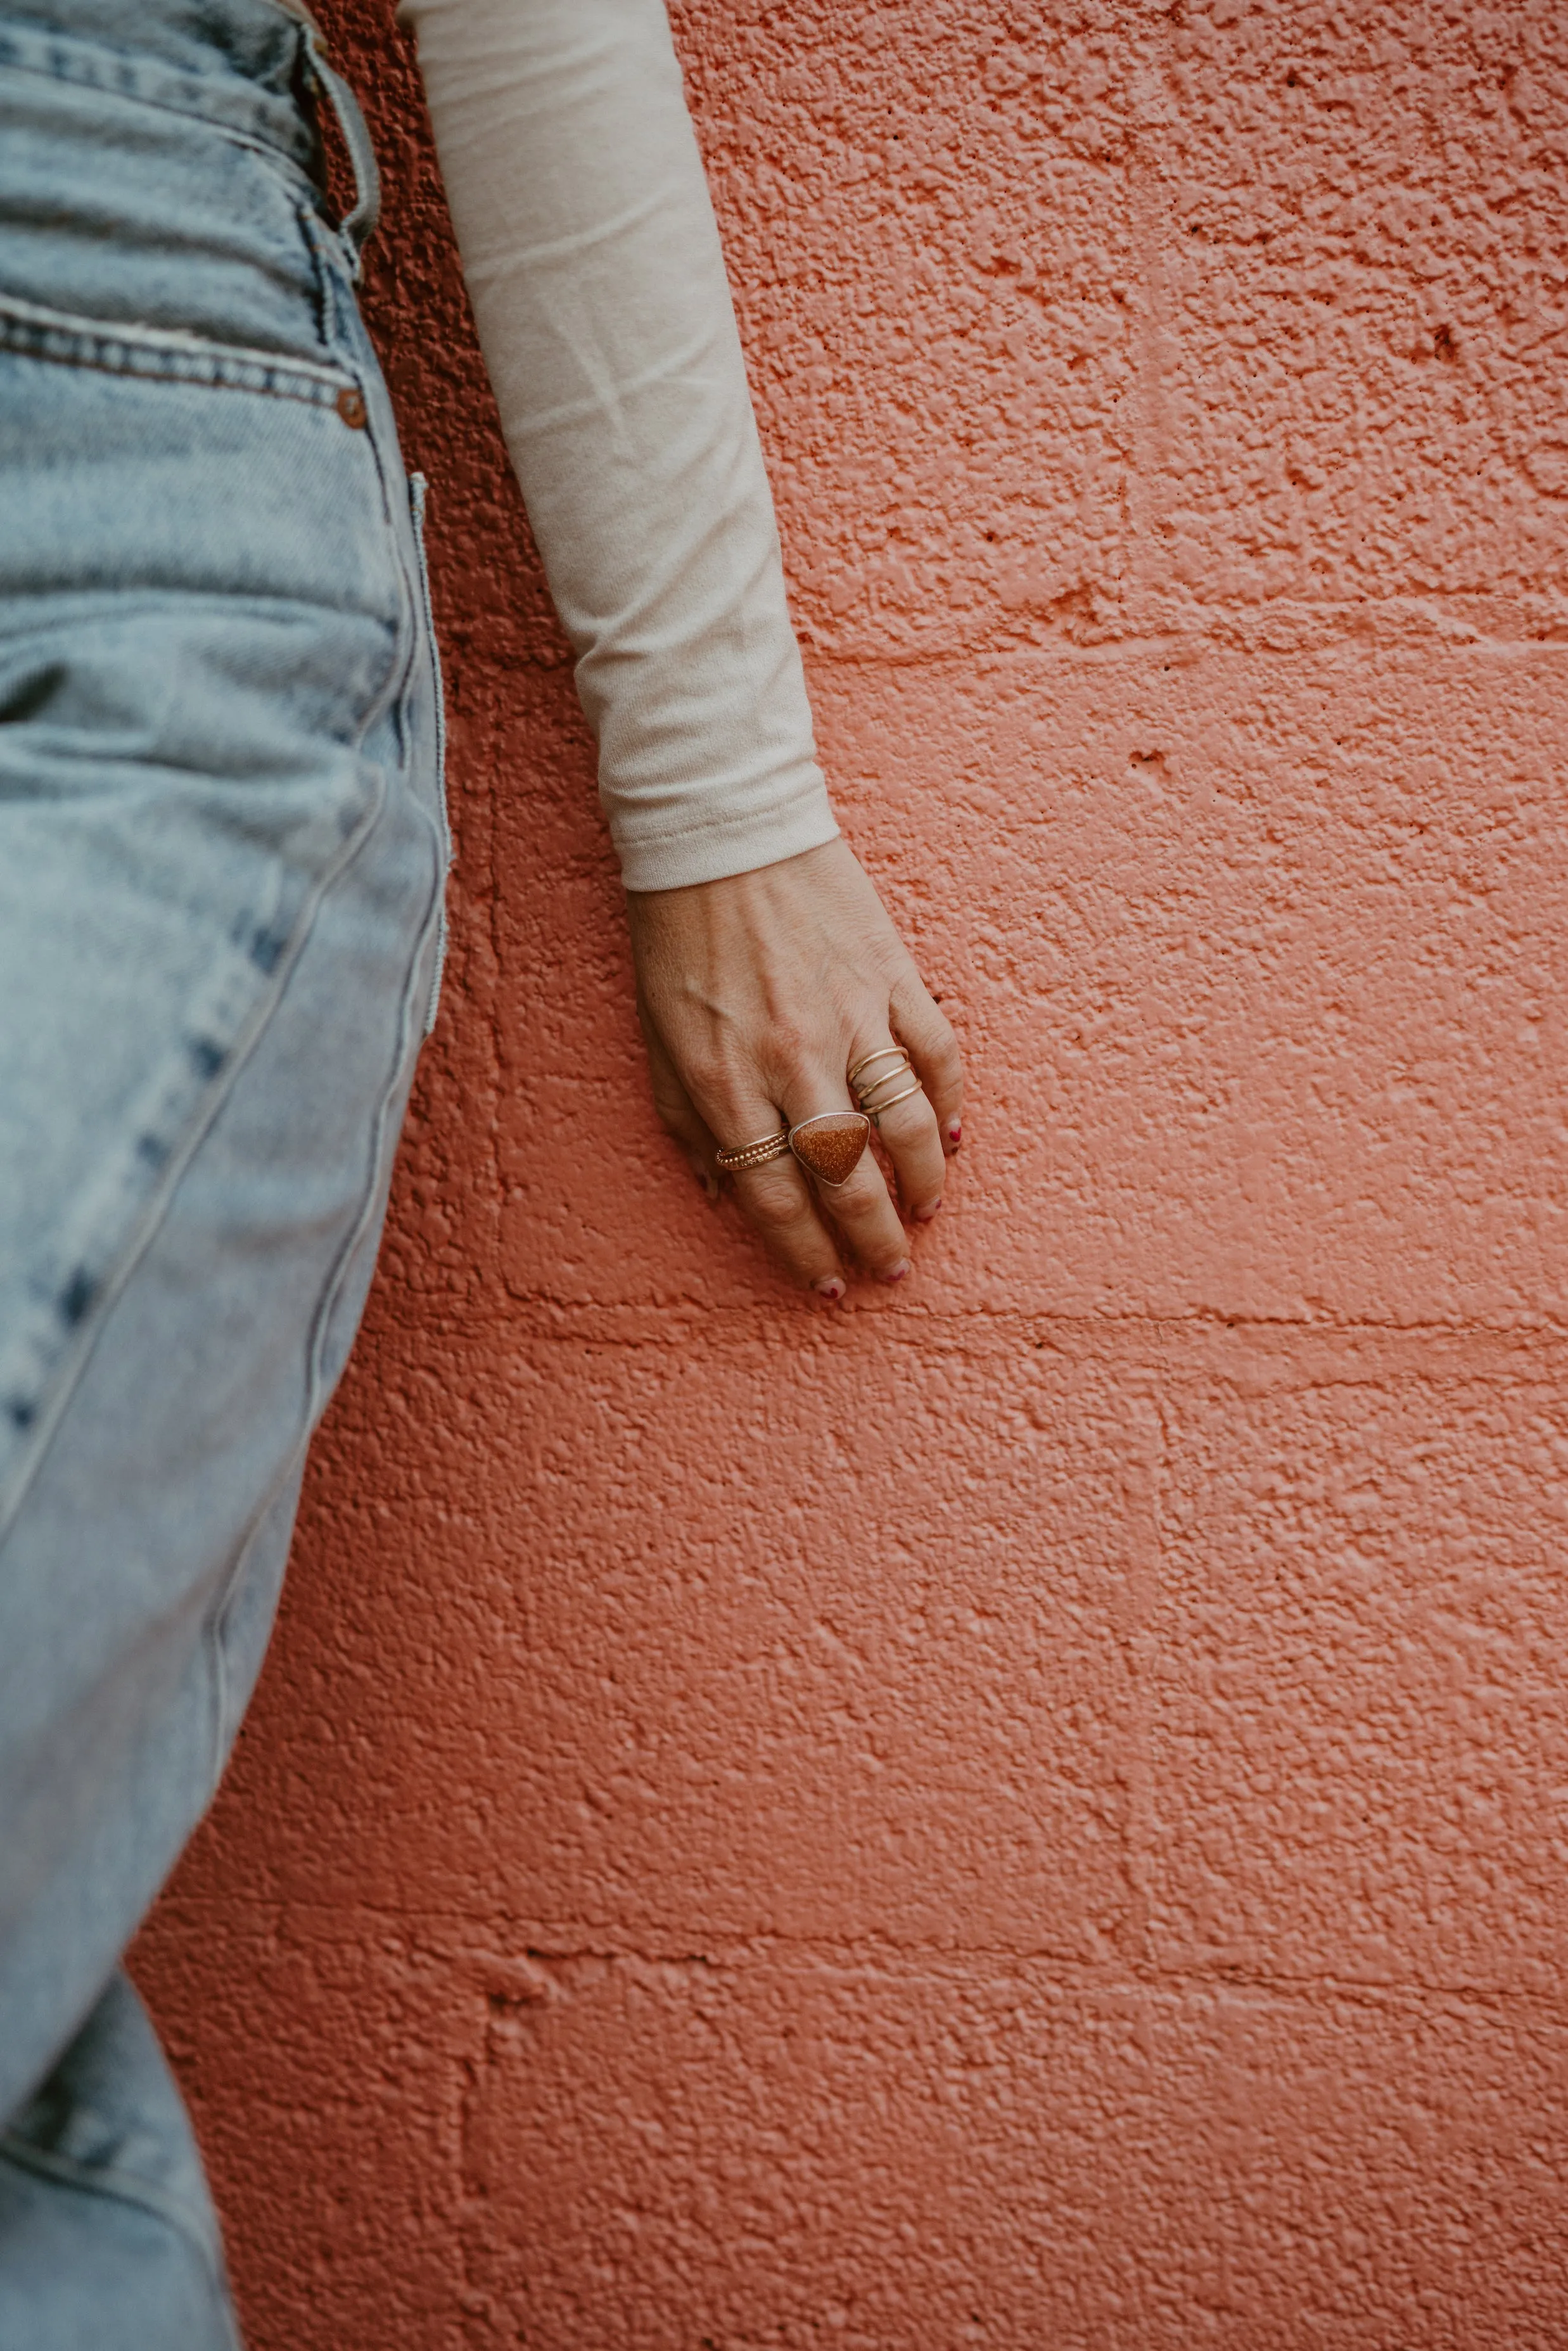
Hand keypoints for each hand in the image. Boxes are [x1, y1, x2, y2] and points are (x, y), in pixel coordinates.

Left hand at [626, 837, 963, 1296]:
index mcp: (726, 1081)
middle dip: (872, 1241)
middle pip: (847, 1178)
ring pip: (905, 1126)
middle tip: (887, 1272)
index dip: (804, 1254)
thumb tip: (720, 1197)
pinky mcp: (891, 974)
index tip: (825, 1286)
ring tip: (922, 1214)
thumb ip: (687, 1124)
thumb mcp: (658, 1039)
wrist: (722, 832)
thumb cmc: (678, 937)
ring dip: (920, 1185)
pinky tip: (949, 1138)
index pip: (775, 1197)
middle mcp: (792, 1058)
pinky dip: (950, 1103)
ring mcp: (850, 1015)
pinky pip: (937, 1055)